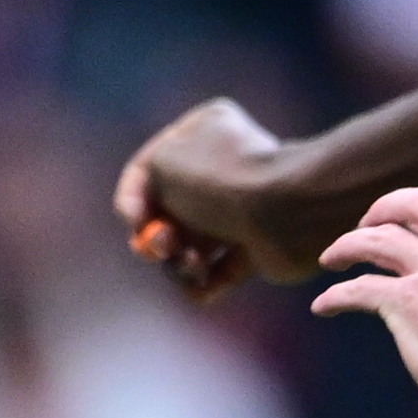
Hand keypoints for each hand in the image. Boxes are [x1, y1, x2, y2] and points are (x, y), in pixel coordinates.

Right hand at [117, 96, 317, 300]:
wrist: (287, 214)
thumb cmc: (221, 182)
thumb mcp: (162, 166)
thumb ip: (144, 187)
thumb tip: (157, 223)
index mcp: (204, 130)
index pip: (147, 169)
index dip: (130, 199)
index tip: (133, 220)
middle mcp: (222, 167)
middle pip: (165, 213)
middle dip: (155, 237)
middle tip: (163, 246)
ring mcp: (239, 210)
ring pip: (187, 247)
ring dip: (178, 265)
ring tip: (193, 266)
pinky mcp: (255, 249)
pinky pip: (215, 274)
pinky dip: (203, 285)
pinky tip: (205, 288)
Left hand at [313, 190, 417, 417]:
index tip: (414, 218)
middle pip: (417, 203)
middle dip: (388, 207)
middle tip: (368, 222)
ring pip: (377, 237)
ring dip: (349, 243)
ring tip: (333, 257)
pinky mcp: (407, 300)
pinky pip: (358, 287)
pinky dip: (336, 295)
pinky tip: (324, 307)